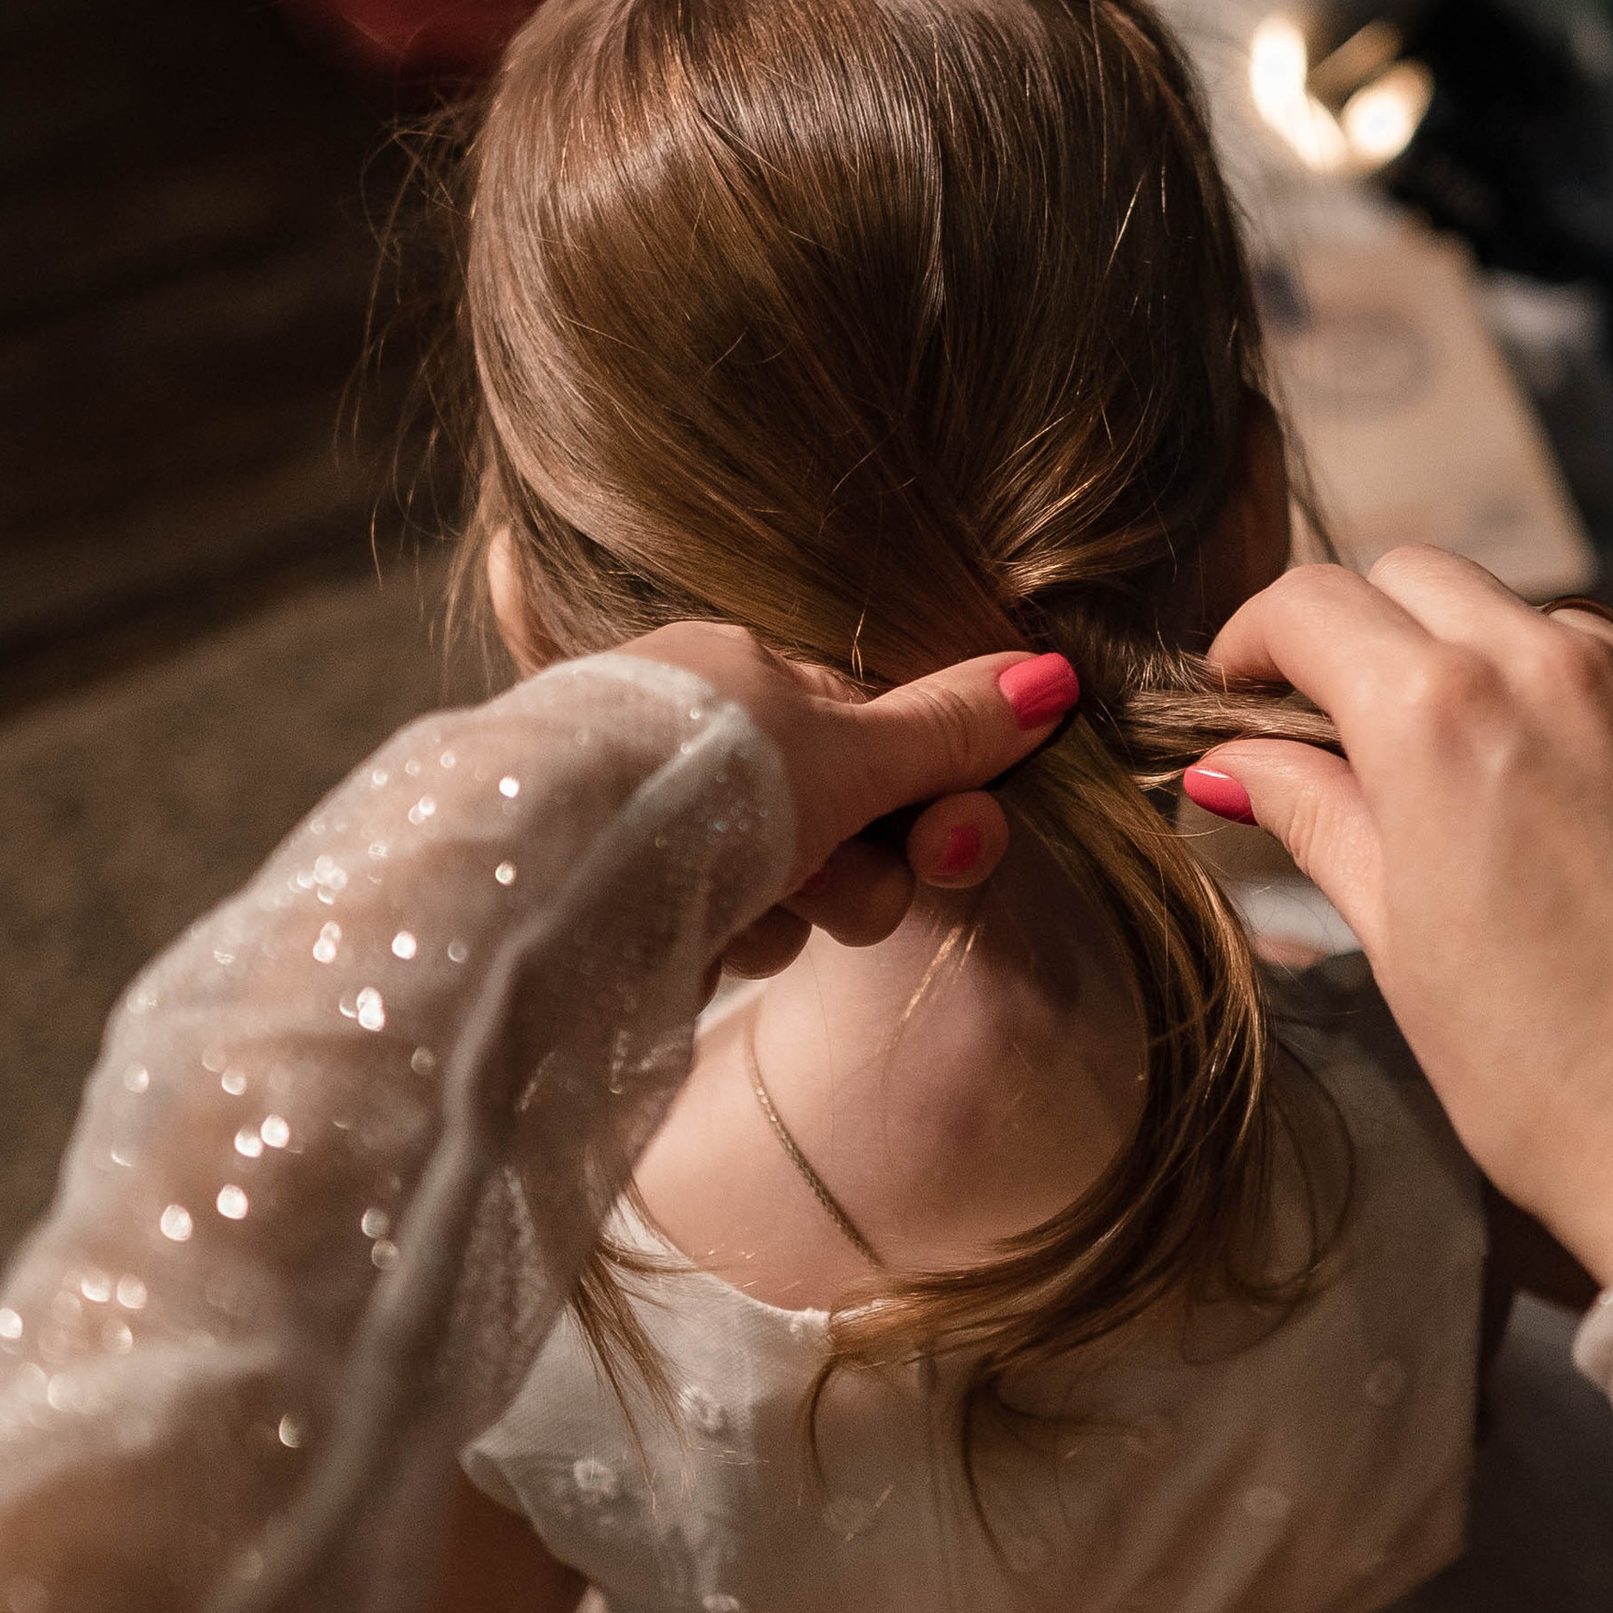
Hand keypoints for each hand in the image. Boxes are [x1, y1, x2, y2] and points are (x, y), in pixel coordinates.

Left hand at [619, 627, 1076, 976]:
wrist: (559, 868)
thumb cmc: (707, 783)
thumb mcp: (850, 752)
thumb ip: (947, 729)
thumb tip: (1052, 678)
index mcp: (744, 669)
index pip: (880, 739)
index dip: (929, 803)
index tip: (947, 844)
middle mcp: (702, 735)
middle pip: (841, 822)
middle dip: (860, 874)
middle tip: (828, 888)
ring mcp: (660, 816)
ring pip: (786, 886)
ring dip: (792, 916)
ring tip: (745, 914)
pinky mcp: (626, 893)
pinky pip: (720, 925)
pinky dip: (725, 940)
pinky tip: (696, 943)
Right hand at [1193, 554, 1612, 1289]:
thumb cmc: (1538, 1073)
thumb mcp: (1396, 940)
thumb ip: (1314, 813)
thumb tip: (1228, 758)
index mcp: (1437, 719)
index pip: (1313, 603)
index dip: (1259, 638)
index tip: (1249, 684)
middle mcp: (1557, 666)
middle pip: (1424, 578)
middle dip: (1372, 636)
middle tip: (1362, 728)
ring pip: (1545, 621)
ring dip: (1500, 672)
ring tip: (1503, 789)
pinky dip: (1609, 717)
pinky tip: (1609, 819)